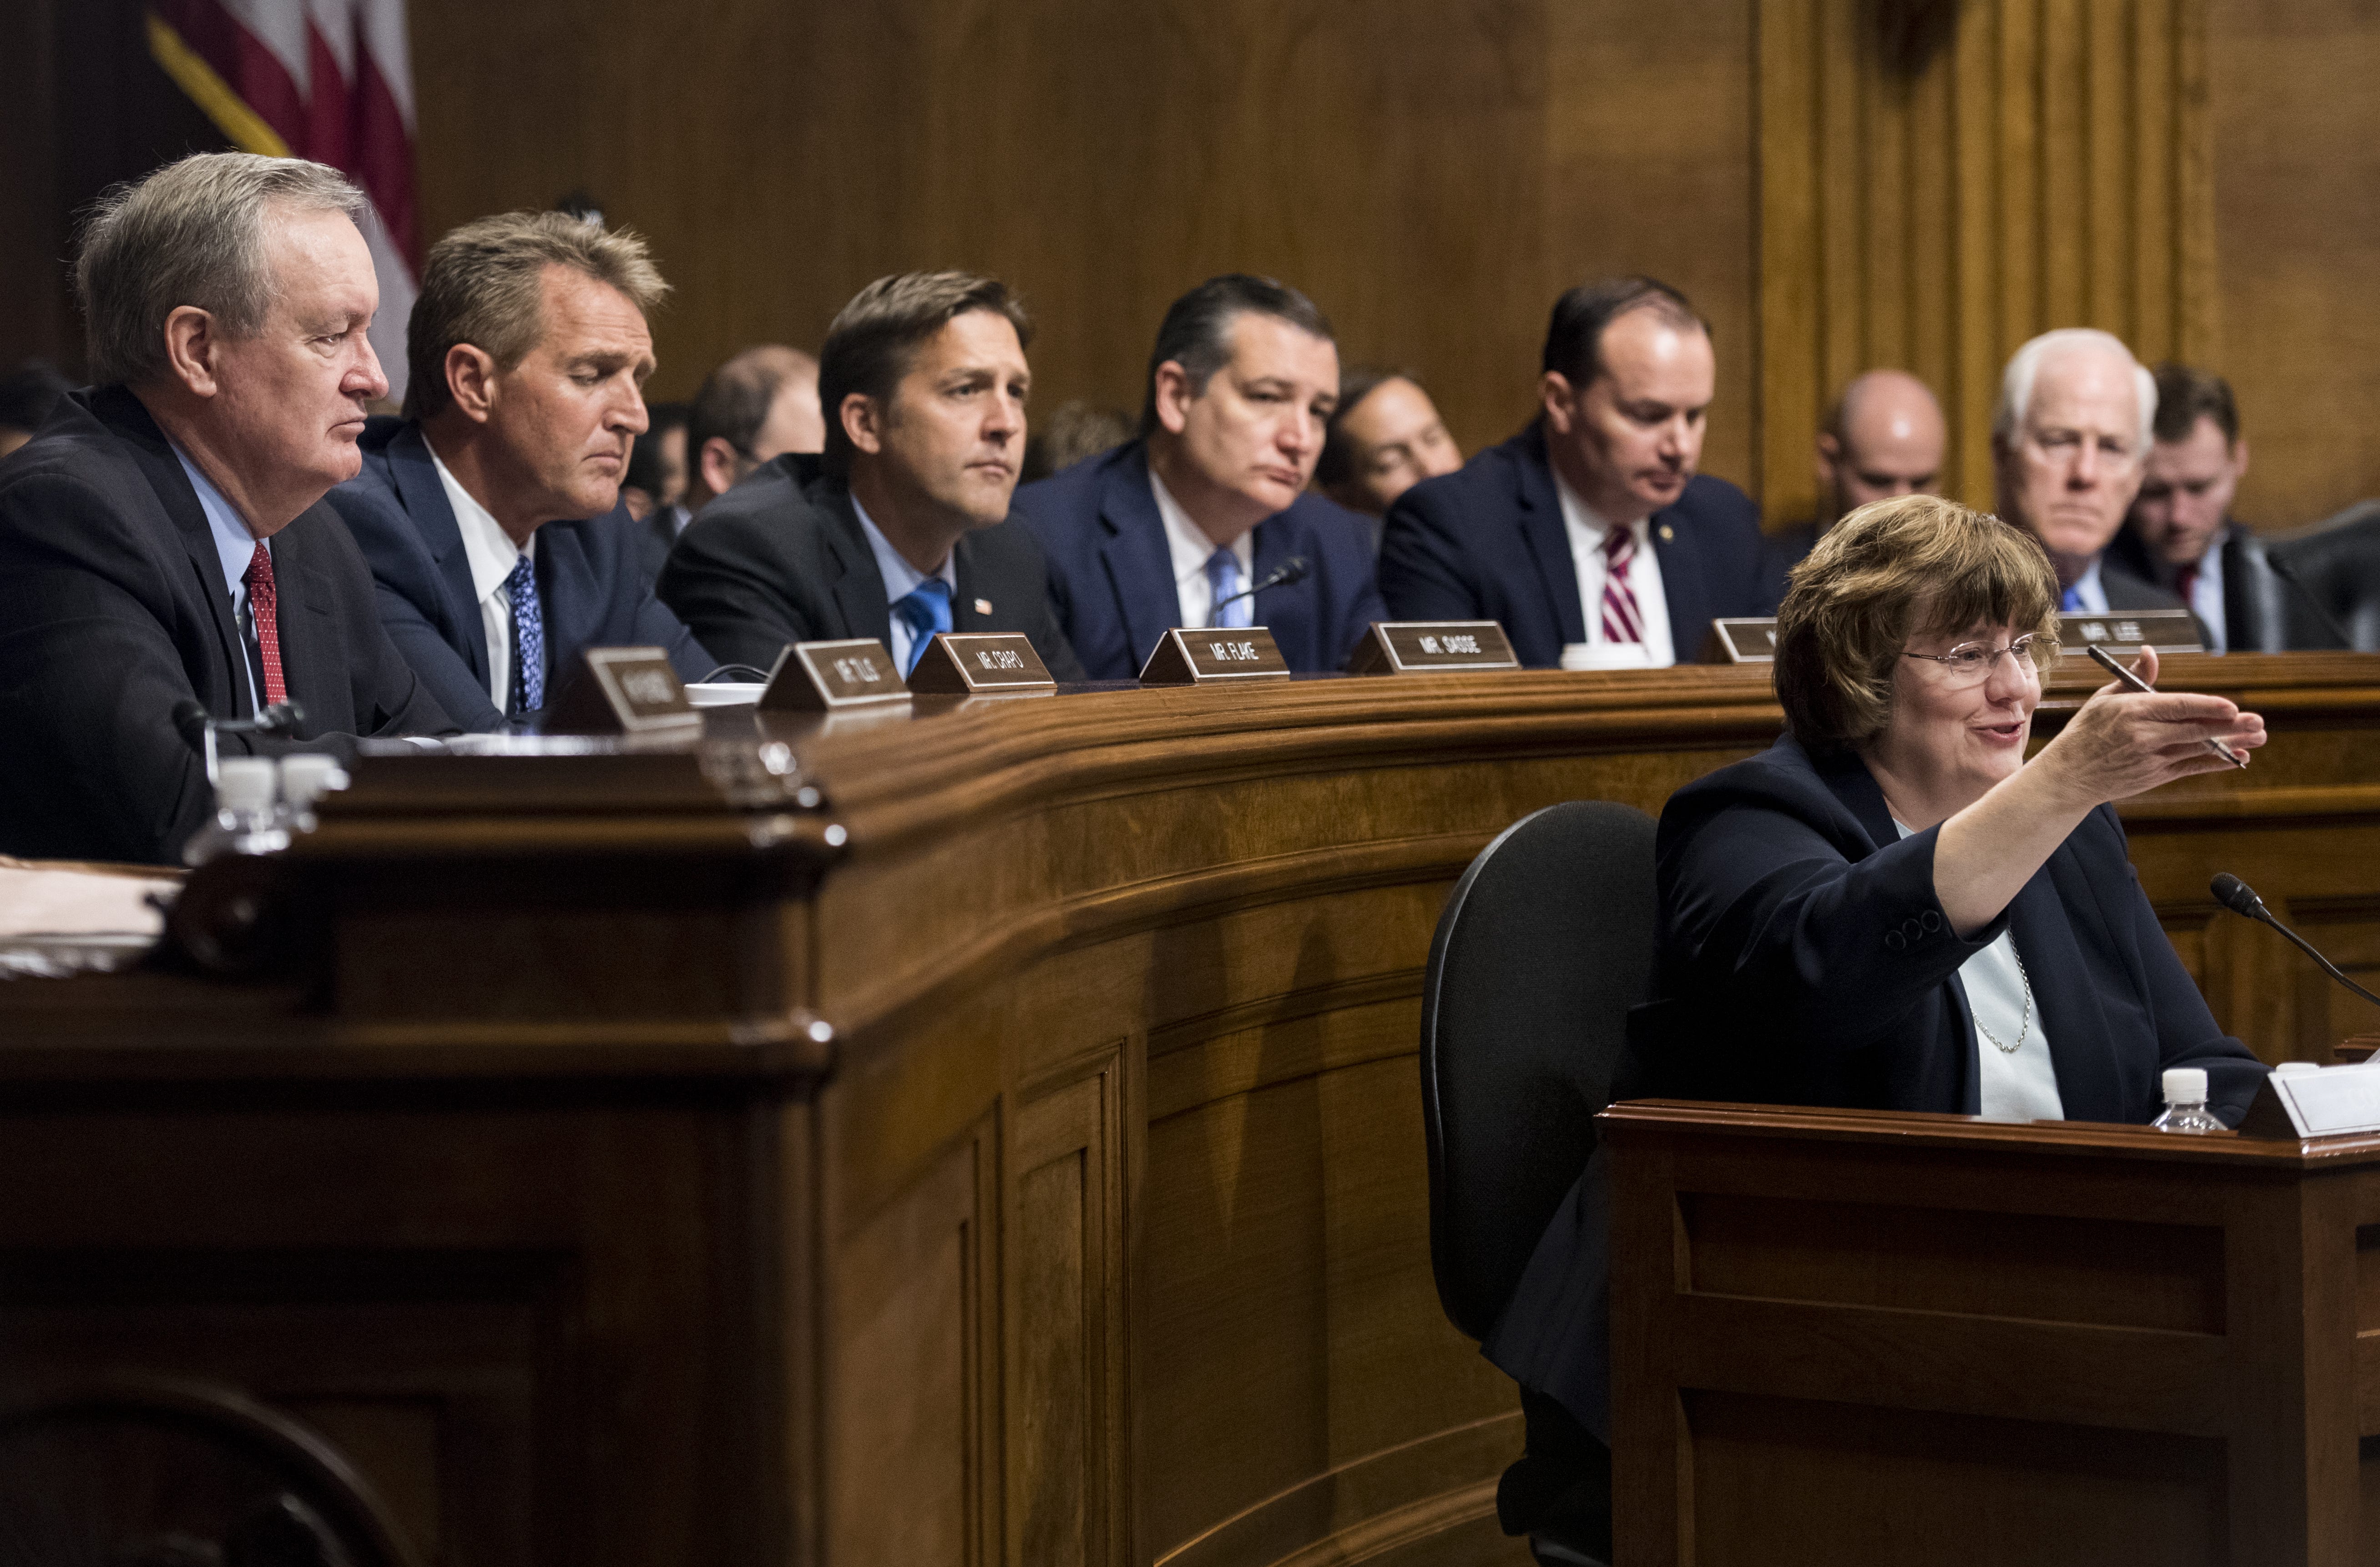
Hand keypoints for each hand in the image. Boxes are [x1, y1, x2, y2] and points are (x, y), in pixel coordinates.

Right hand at [2034, 646, 2267, 806]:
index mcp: (2131, 711)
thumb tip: (2150, 652)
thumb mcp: (2105, 699)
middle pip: (2194, 729)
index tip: (2232, 707)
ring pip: (2198, 748)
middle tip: (2258, 721)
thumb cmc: (2087, 732)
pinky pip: (2191, 768)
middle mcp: (2143, 736)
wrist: (2068, 776)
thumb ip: (2134, 678)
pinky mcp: (2154, 777)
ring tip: (2259, 736)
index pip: (2177, 706)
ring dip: (2231, 742)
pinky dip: (2215, 762)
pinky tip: (2237, 756)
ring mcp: (2150, 758)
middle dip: (2230, 725)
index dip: (2208, 707)